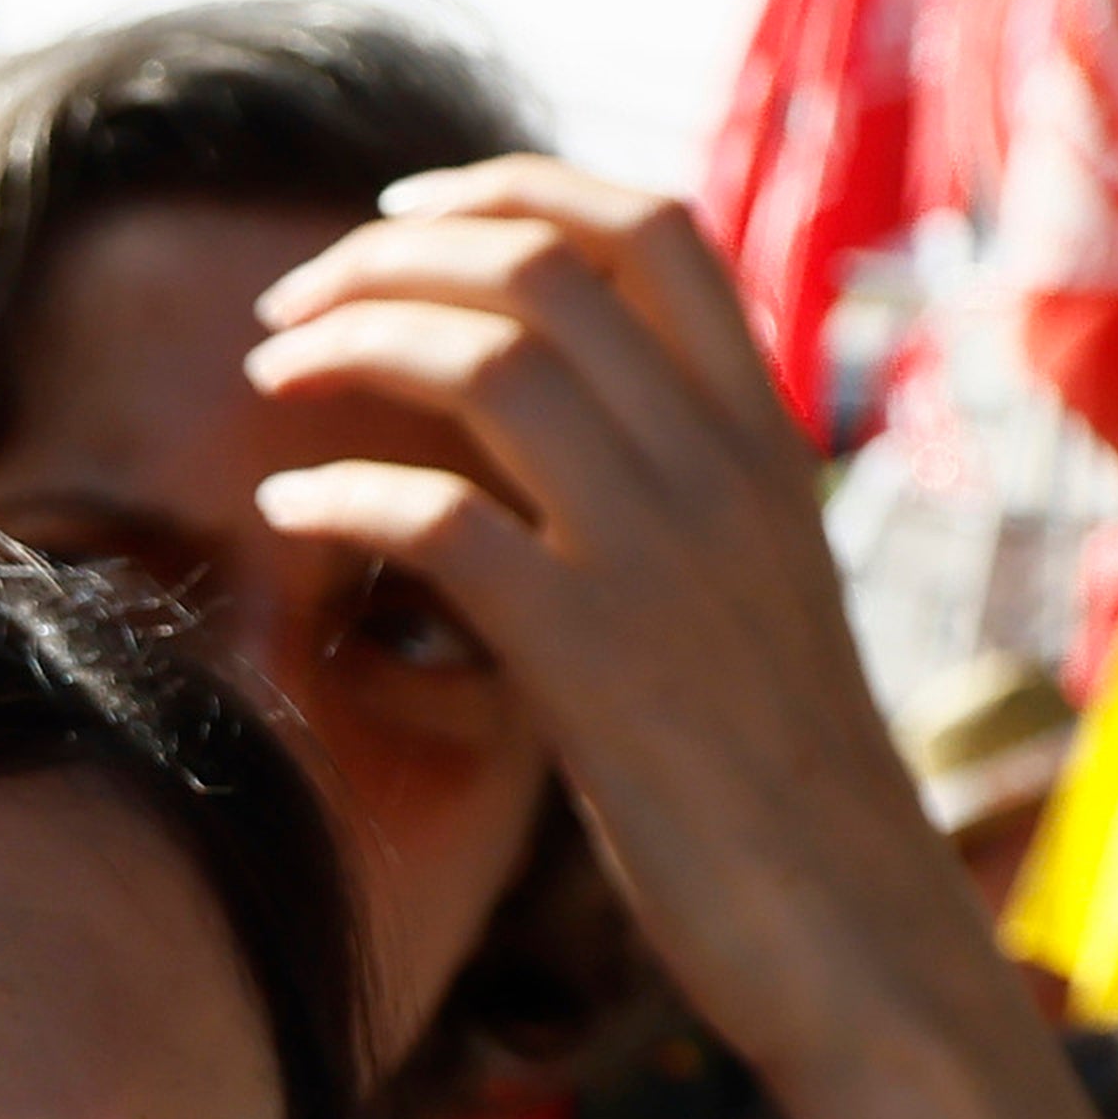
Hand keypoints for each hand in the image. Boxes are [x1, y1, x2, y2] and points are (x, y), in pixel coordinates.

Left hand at [239, 157, 1015, 1061]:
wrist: (849, 928)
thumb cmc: (778, 785)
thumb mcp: (750, 597)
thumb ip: (671, 498)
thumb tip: (546, 435)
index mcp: (767, 439)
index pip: (650, 230)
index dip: (511, 190)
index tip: (400, 209)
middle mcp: (724, 468)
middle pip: (545, 268)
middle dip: (391, 253)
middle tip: (288, 295)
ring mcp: (663, 556)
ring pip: (493, 359)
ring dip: (353, 339)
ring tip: (268, 370)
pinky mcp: (595, 660)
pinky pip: (442, 521)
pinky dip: (343, 492)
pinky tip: (284, 510)